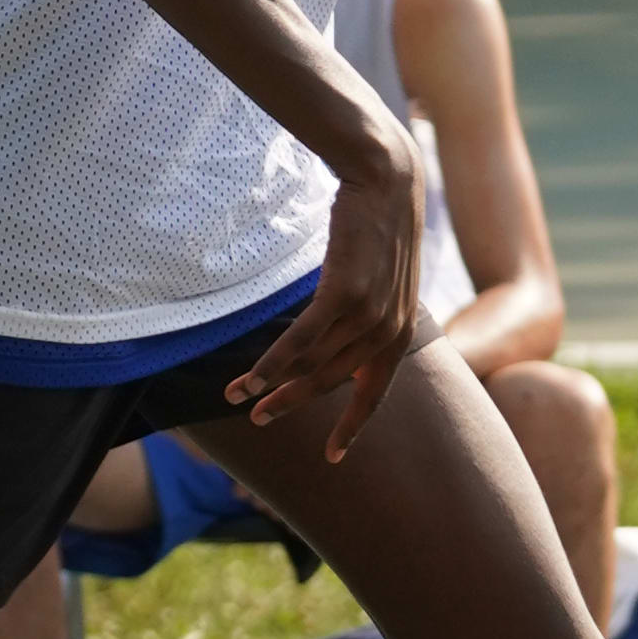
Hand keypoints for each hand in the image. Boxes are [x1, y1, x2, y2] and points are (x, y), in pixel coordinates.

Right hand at [225, 138, 422, 462]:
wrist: (387, 181)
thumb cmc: (379, 231)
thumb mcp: (385, 283)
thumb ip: (367, 317)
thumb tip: (340, 343)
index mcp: (400, 335)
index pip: (374, 395)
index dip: (352, 428)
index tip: (332, 457)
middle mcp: (388, 333)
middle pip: (330, 383)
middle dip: (290, 405)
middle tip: (259, 420)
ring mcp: (369, 315)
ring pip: (310, 365)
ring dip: (269, 385)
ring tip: (237, 396)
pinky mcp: (345, 293)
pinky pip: (302, 340)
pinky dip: (273, 363)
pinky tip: (250, 378)